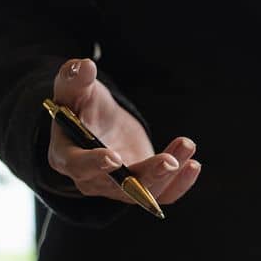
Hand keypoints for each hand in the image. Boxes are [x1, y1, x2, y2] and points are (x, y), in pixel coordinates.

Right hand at [46, 58, 200, 206]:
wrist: (103, 123)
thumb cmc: (82, 106)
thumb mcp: (75, 90)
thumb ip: (74, 79)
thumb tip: (84, 66)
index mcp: (67, 157)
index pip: (78, 165)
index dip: (94, 163)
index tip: (113, 157)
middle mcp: (92, 180)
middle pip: (120, 185)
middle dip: (147, 174)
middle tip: (169, 161)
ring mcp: (119, 189)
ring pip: (147, 190)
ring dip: (170, 172)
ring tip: (187, 145)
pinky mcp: (143, 187)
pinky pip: (165, 194)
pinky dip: (181, 183)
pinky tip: (193, 164)